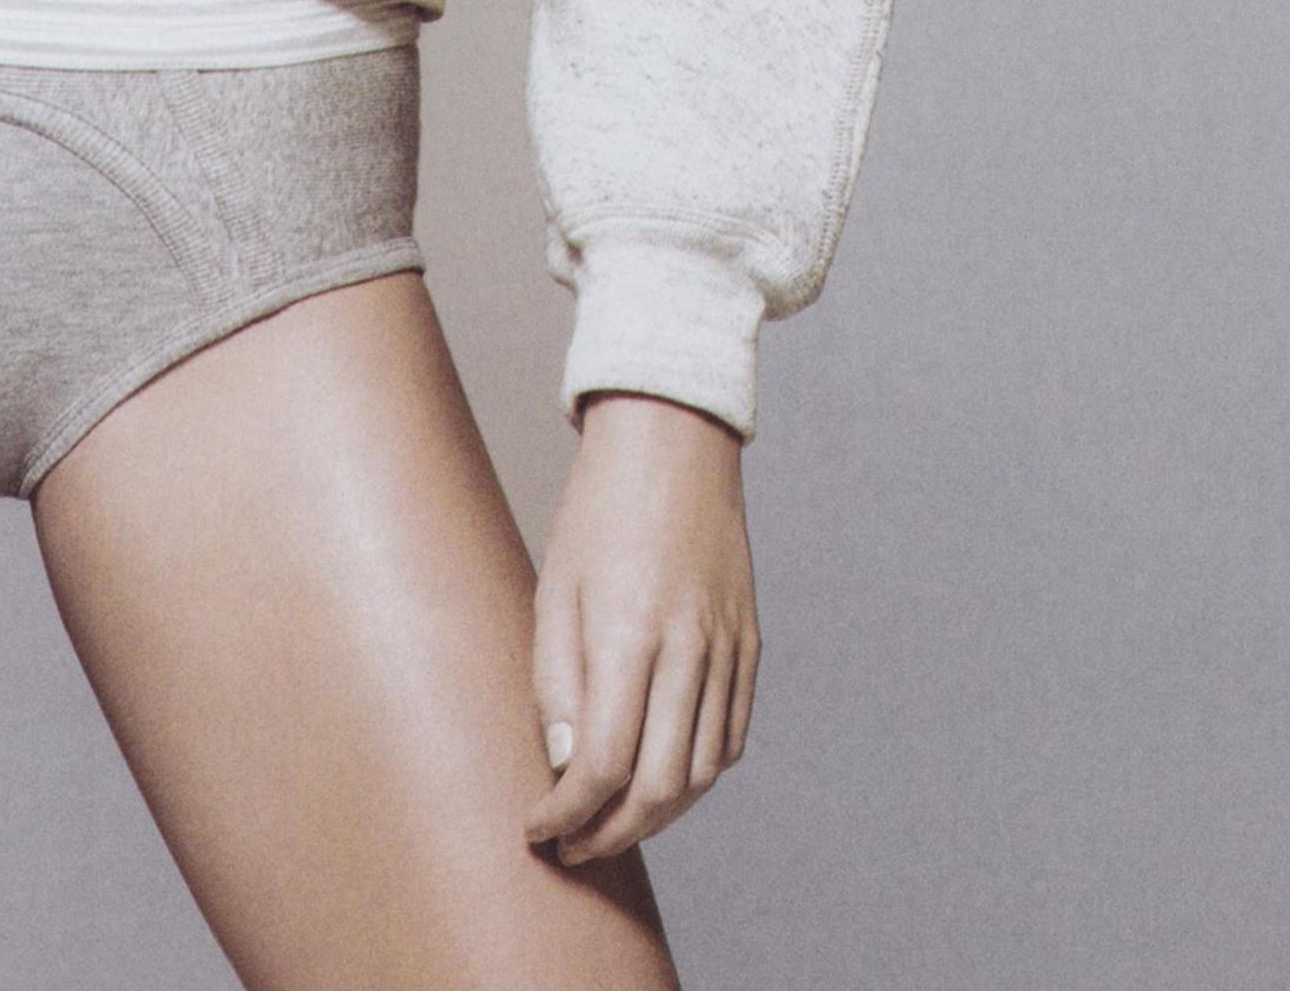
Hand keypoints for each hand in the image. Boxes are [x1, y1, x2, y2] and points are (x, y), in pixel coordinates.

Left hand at [523, 391, 758, 866]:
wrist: (673, 443)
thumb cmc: (599, 512)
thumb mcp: (554, 589)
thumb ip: (555, 682)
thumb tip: (562, 768)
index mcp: (629, 632)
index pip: (603, 764)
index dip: (567, 814)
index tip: (538, 830)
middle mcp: (688, 649)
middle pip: (660, 789)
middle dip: (610, 834)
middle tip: (572, 846)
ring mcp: (729, 650)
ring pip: (702, 775)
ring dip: (656, 817)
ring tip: (611, 822)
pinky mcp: (751, 646)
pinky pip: (731, 739)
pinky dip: (697, 777)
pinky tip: (661, 780)